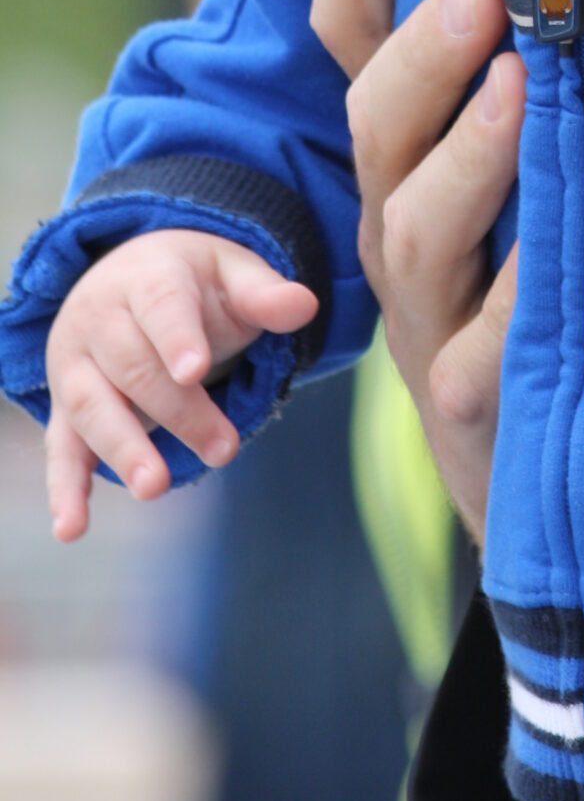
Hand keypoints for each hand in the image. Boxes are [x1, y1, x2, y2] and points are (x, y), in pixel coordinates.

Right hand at [43, 228, 318, 541]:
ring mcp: (75, 365)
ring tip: (156, 487)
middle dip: (179, 411)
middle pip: (134, 367)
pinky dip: (65, 488)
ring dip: (123, 450)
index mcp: (147, 276)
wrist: (129, 279)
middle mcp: (100, 318)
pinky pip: (61, 447)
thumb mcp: (232, 272)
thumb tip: (305, 306)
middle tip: (225, 449)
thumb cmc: (195, 283)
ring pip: (93, 407)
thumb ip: (264, 294)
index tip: (195, 371)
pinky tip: (72, 528)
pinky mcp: (65, 407)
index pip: (161, 305)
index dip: (177, 338)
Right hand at [309, 0, 520, 543]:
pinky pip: (483, 350)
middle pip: (379, 129)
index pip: (356, 51)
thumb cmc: (555, 299)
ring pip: (416, 228)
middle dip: (421, 52)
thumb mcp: (536, 184)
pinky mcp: (474, 407)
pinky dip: (518, 298)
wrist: (549, 490)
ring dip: (466, 151)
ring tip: (520, 85)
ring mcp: (429, 318)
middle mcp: (403, 231)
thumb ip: (547, 84)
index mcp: (413, 167)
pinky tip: (559, 257)